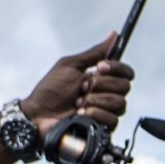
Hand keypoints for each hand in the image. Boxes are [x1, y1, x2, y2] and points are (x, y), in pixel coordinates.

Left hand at [21, 33, 135, 135]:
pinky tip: (81, 115)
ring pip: (119, 103)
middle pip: (124, 87)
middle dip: (100, 86)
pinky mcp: (102, 129)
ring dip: (95, 100)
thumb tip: (114, 35)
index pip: (126, 72)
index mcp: (102, 79)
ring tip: (78, 103)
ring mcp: (105, 112)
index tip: (99, 68)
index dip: (116, 68)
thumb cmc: (50, 90)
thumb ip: (94, 53)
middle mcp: (107, 94)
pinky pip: (113, 120)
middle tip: (81, 88)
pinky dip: (96, 114)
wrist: (38, 114)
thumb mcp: (70, 66)